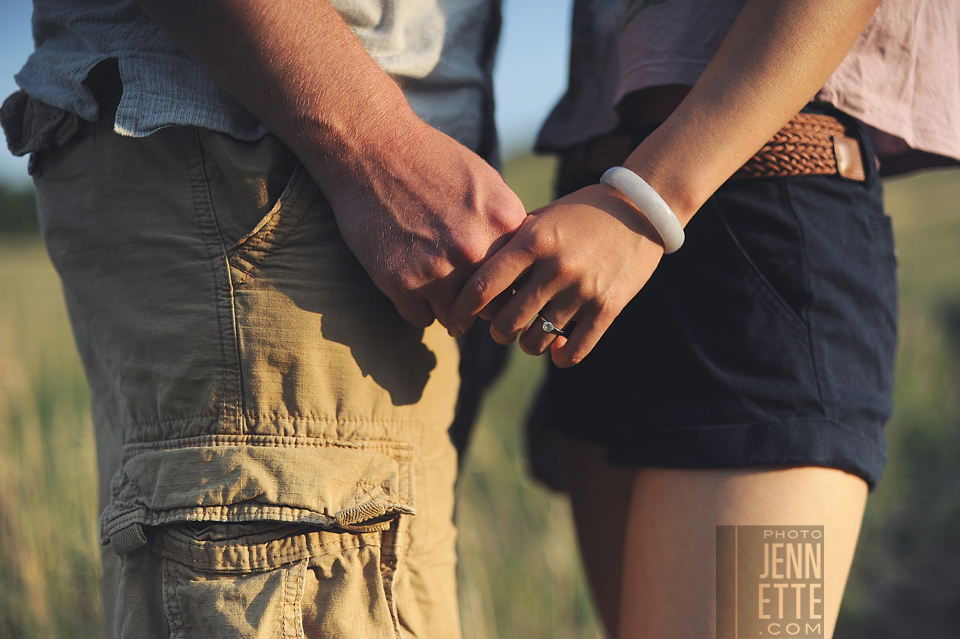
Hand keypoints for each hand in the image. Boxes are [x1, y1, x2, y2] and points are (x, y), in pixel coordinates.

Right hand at [315, 117, 527, 327]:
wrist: (371, 148)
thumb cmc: (429, 161)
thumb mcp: (485, 182)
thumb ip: (506, 226)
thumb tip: (522, 265)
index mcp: (504, 223)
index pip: (521, 281)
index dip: (507, 287)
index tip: (494, 288)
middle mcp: (475, 250)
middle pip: (491, 307)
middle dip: (479, 306)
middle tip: (465, 297)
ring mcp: (438, 269)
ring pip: (457, 319)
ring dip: (447, 309)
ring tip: (435, 287)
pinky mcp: (401, 282)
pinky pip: (421, 319)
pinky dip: (416, 308)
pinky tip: (410, 284)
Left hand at [447, 184, 665, 366]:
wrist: (642, 209)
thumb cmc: (582, 211)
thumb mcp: (542, 217)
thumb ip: (510, 243)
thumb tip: (470, 272)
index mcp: (532, 241)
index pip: (482, 287)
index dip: (461, 311)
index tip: (453, 323)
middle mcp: (554, 267)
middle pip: (505, 321)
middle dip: (496, 332)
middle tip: (499, 330)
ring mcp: (582, 289)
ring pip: (536, 340)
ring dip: (527, 345)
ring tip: (528, 337)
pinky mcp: (608, 307)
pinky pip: (574, 350)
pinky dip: (559, 357)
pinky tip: (556, 351)